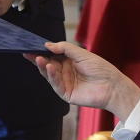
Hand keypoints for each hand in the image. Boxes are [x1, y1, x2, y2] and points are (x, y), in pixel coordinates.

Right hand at [25, 42, 139, 119]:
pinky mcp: (66, 94)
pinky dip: (51, 76)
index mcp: (69, 61)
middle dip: (38, 59)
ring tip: (38, 58)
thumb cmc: (100, 68)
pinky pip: (56, 84)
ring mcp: (65, 83)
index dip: (42, 51)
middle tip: (28, 53)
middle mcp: (65, 72)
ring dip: (43, 67)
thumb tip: (47, 45)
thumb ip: (64, 48)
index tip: (31, 46)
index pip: (52, 55)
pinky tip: (49, 68)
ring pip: (50, 75)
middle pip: (48, 65)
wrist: (112, 86)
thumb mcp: (81, 53)